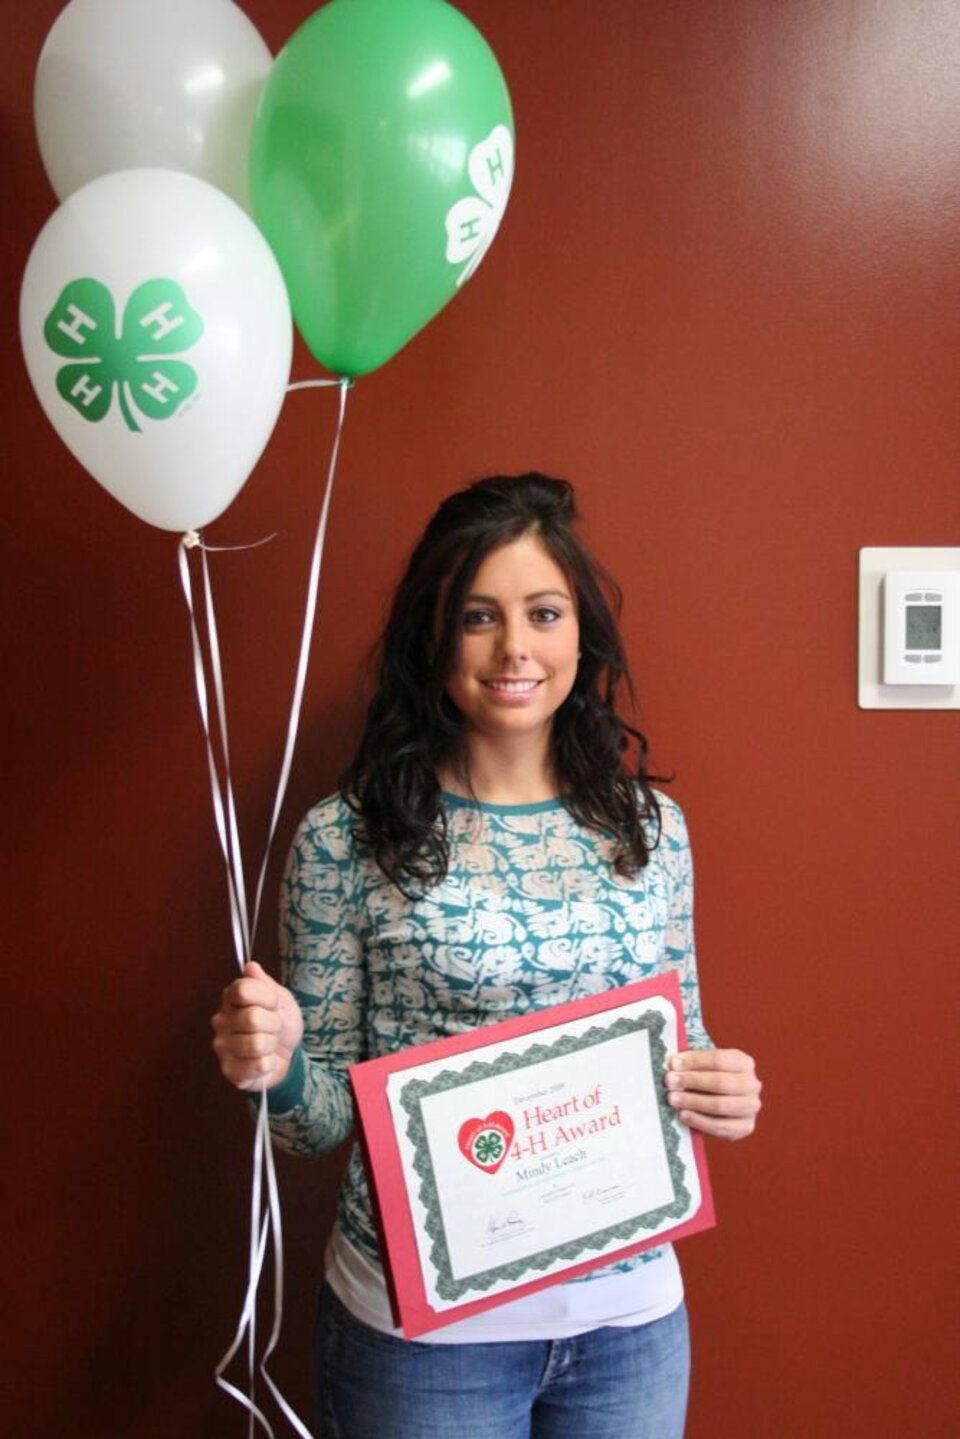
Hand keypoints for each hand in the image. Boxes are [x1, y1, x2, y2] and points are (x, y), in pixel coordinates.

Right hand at [211, 960, 303, 1092]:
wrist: (287, 1053)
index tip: (274, 1003)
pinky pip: (258, 1066)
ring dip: (272, 1045)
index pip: (243, 990)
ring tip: (269, 1044)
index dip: (267, 997)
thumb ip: (264, 983)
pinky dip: (269, 1064)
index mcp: (231, 998)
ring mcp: (222, 1047)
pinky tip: (264, 1061)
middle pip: (252, 1018)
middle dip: (274, 1024)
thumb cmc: (280, 1022)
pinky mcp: (229, 1071)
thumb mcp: (280, 998)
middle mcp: (221, 1021)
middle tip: (274, 1027)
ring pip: (257, 1044)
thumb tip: (250, 967)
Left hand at [664, 1048, 761, 1139]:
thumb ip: (690, 1063)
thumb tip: (671, 1062)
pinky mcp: (745, 1127)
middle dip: (692, 1081)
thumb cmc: (708, 1078)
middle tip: (670, 1081)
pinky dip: (699, 1121)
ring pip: (720, 1105)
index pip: (718, 1059)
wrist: (722, 1102)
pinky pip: (720, 1127)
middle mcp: (751, 1084)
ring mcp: (750, 1107)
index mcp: (743, 1063)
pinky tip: (683, 1115)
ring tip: (672, 1098)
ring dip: (693, 1101)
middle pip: (720, 1082)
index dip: (694, 1061)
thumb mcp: (704, 1066)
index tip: (674, 1064)